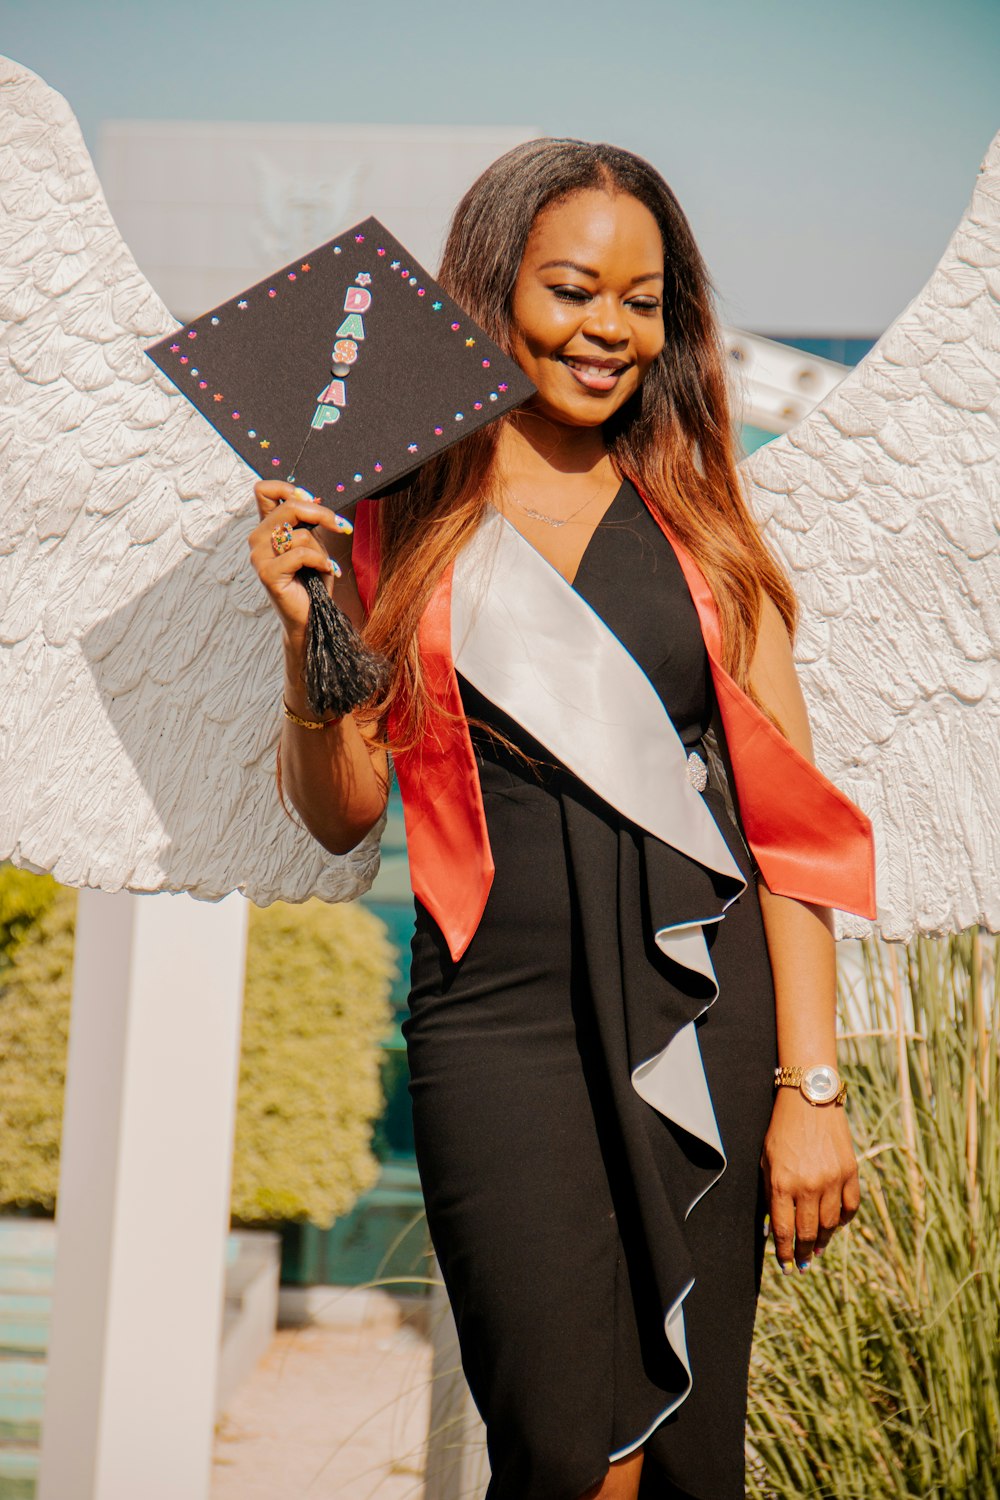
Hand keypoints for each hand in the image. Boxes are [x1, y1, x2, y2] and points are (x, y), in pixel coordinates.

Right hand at [248, 481, 352, 647]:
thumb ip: (308, 521)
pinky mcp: (267, 574)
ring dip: (322, 549)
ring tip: (326, 565)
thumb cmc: (313, 579)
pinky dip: (321, 561)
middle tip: (342, 527)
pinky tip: (328, 571)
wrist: (312, 615)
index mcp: (267, 527)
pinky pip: (301, 555)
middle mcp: (258, 539)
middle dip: (321, 514)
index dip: (288, 488)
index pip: (263, 490)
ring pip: (300, 535)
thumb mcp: (314, 542)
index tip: (311, 499)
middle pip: (289, 506)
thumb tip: (311, 499)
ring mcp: (259, 557)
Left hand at [760, 1087, 859, 1273]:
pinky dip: (843, 1220)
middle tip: (802, 1264)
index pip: (784, 1231)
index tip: (785, 1266)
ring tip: (816, 1249)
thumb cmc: (781, 1130)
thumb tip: (774, 1229)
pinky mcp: (850, 1173)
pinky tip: (835, 1225)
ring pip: (830, 1225)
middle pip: (807, 1233)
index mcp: (782, 1183)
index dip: (784, 1253)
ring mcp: (832, 1180)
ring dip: (822, 1241)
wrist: (810, 1099)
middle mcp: (808, 1186)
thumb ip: (770, 1195)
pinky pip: (850, 1208)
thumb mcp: (766, 1161)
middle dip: (803, 1253)